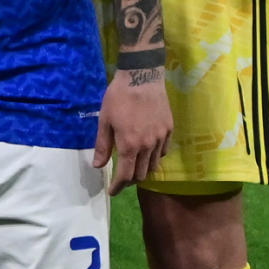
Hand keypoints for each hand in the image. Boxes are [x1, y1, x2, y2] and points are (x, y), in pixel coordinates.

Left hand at [93, 68, 173, 193]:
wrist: (142, 77)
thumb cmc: (118, 98)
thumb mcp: (104, 121)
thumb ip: (103, 146)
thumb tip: (98, 166)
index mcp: (129, 145)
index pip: (125, 175)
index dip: (118, 187)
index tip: (112, 191)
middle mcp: (148, 146)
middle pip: (141, 174)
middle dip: (130, 180)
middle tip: (121, 178)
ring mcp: (161, 138)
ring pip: (154, 165)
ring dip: (142, 170)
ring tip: (133, 167)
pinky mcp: (169, 130)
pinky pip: (163, 152)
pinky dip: (154, 158)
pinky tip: (146, 153)